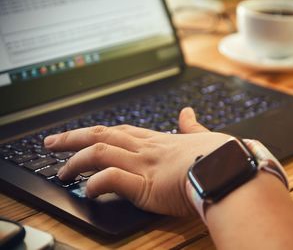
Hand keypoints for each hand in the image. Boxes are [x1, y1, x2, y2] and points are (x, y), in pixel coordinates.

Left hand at [44, 107, 229, 215]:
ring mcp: (143, 165)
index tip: (84, 134)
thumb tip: (188, 112)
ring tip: (62, 171)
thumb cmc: (222, 156)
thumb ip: (192, 126)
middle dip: (73, 138)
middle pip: (101, 136)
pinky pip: (110, 180)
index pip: (121, 131)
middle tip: (51, 142)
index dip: (100, 132)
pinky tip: (88, 192)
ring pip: (99, 153)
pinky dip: (95, 185)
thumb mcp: (205, 135)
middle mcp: (146, 149)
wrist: (229, 169)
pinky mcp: (144, 185)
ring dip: (76, 161)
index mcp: (159, 140)